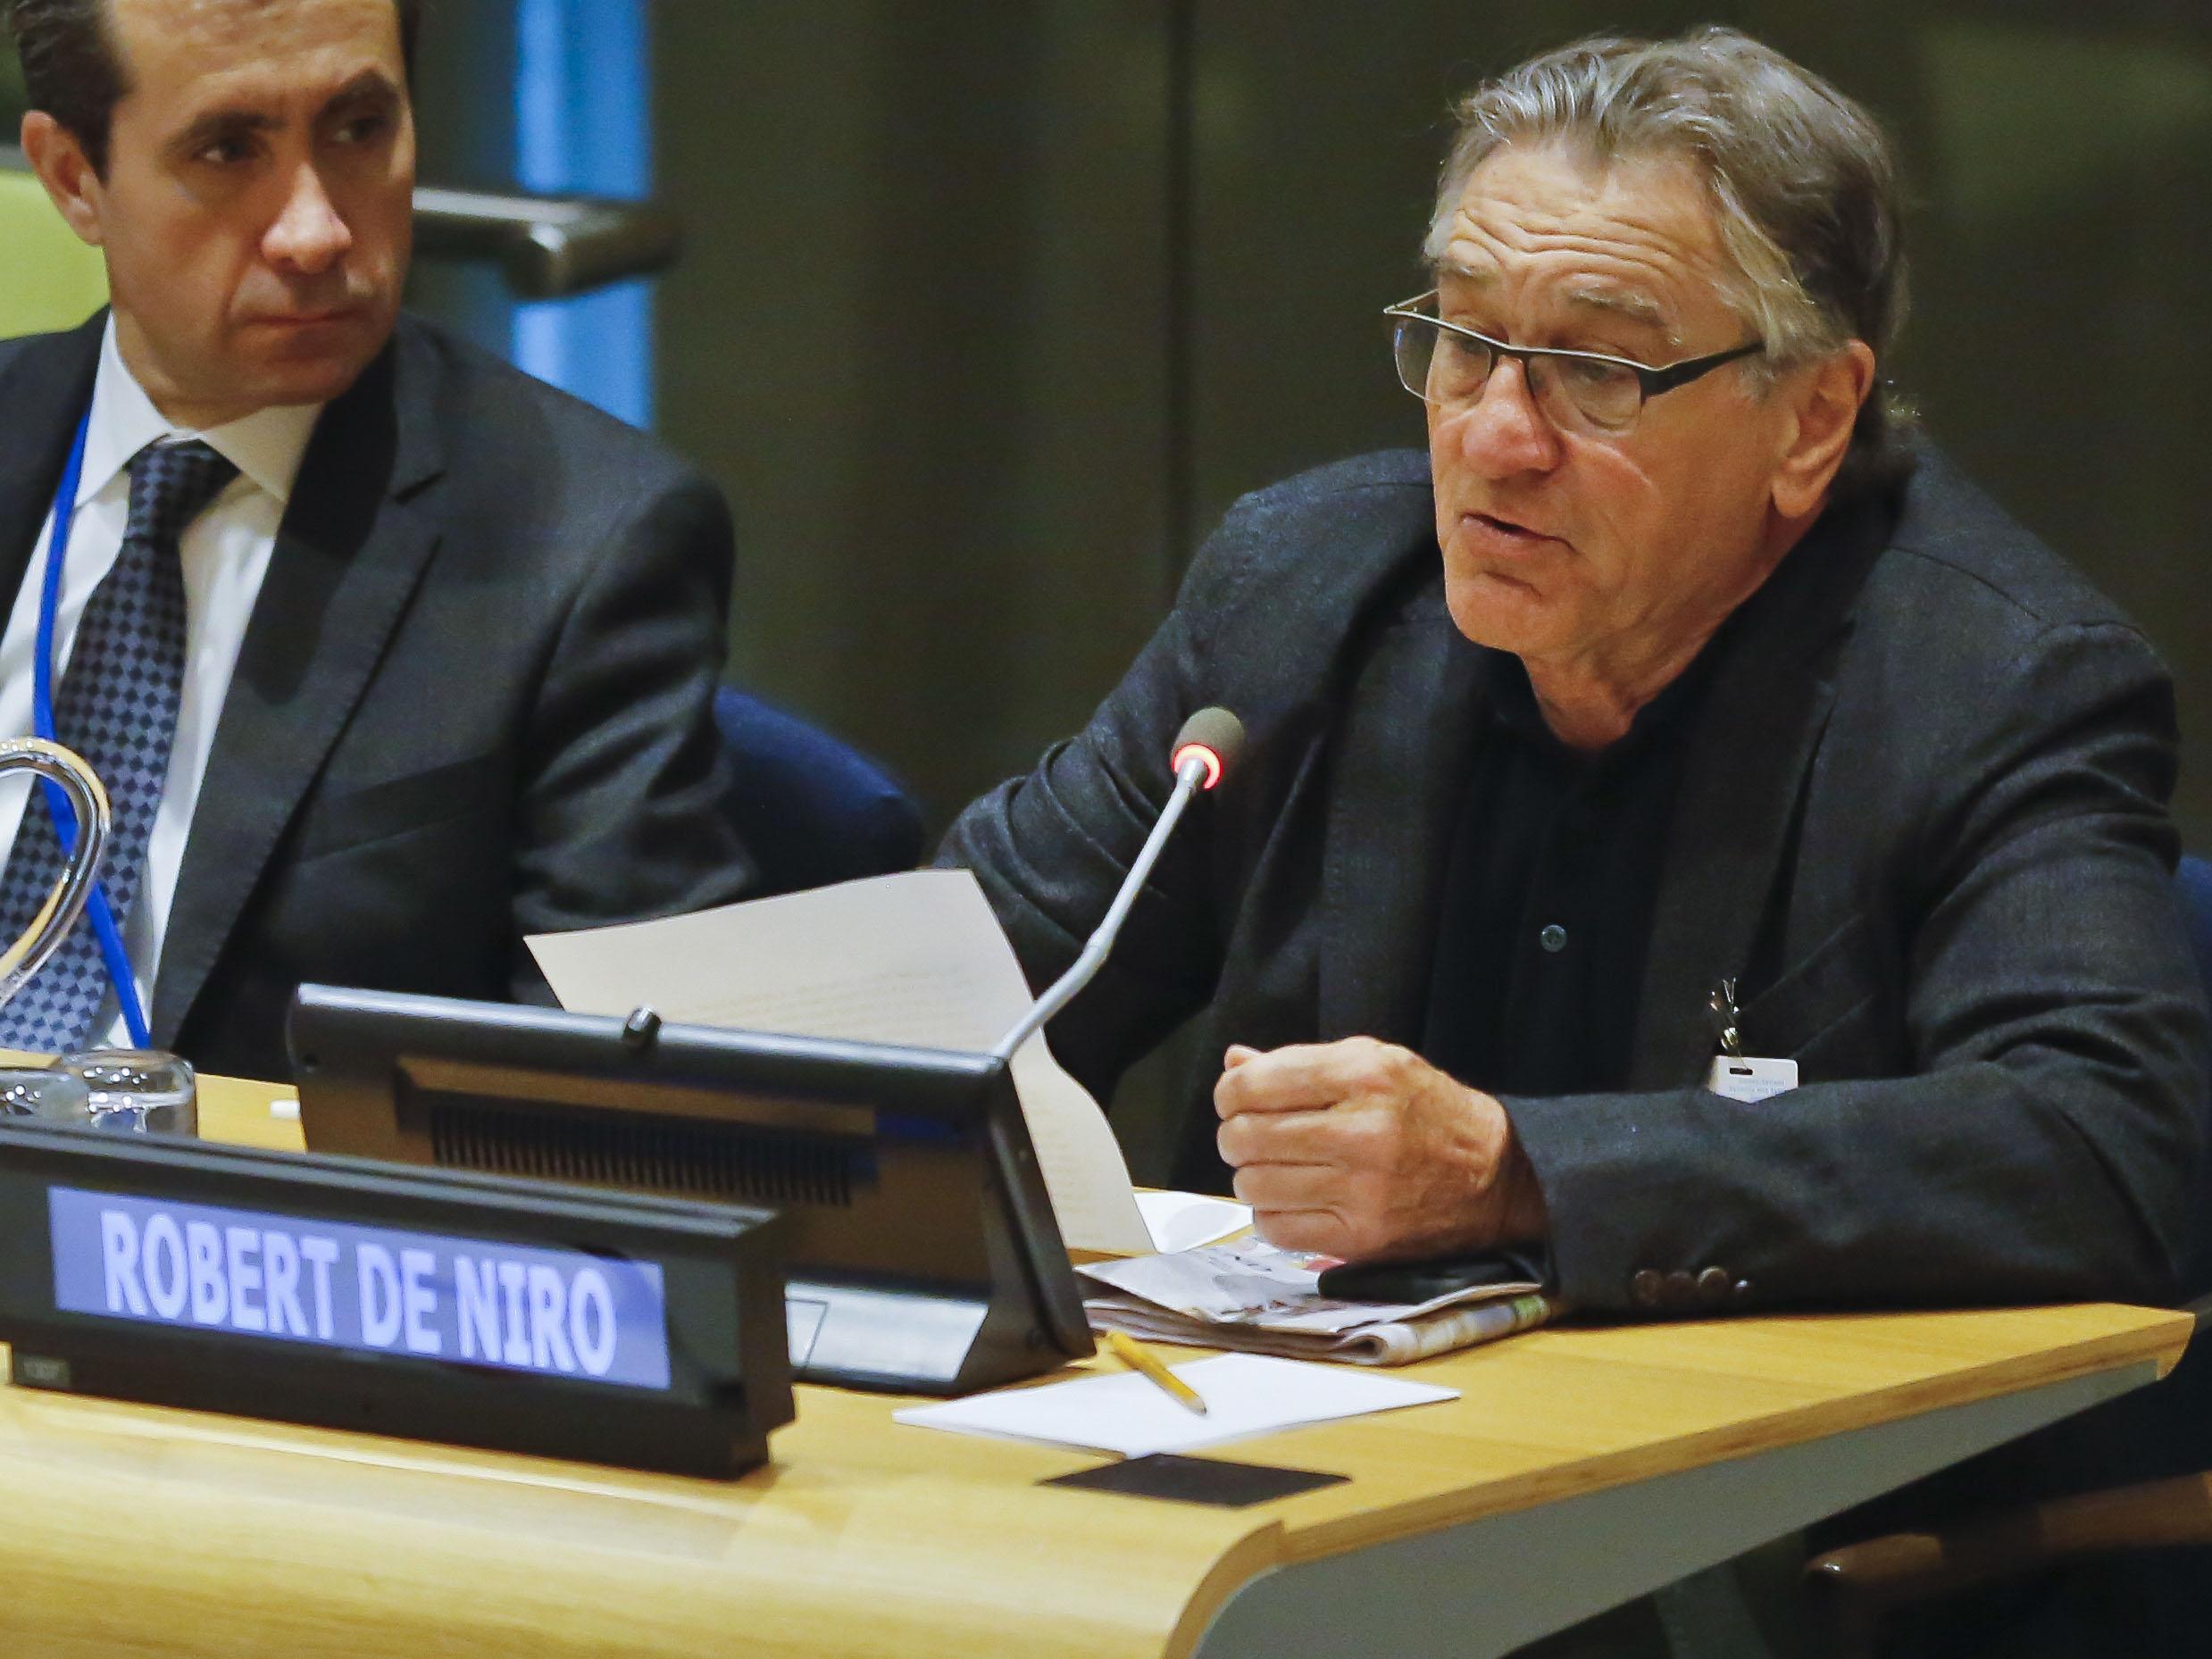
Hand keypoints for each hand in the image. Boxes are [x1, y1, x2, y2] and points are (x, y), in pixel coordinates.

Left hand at [1213, 1037, 1546, 1260]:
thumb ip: (1301, 1063)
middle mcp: (1363, 1131)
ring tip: (1276, 1169)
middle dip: (1236, 1136)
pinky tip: (1294, 1200)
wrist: (1495, 1176)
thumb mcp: (1375, 1063)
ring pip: (1253, 1185)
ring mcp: (1362, 1189)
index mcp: (1364, 1074)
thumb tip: (1233, 1064)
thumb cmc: (1426, 1111)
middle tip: (1252, 1138)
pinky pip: (1275, 1228)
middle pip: (1245, 1137)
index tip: (1237, 1101)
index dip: (1231, 1094)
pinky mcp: (1362, 1237)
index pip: (1256, 1085)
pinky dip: (1272, 1214)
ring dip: (1252, 1177)